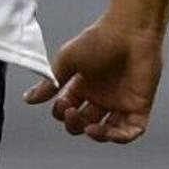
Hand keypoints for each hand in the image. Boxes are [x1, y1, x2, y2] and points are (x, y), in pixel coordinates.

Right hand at [28, 19, 162, 143]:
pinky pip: (131, 131)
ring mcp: (121, 102)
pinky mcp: (139, 105)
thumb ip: (50, 83)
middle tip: (72, 113)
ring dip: (97, 136)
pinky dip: (120, 137)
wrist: (129, 31)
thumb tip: (29, 99)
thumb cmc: (100, 39)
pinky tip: (108, 131)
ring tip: (90, 129)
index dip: (62, 112)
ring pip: (107, 132)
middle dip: (75, 124)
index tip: (61, 104)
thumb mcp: (67, 60)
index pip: (68, 110)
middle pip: (84, 123)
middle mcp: (102, 96)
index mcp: (84, 85)